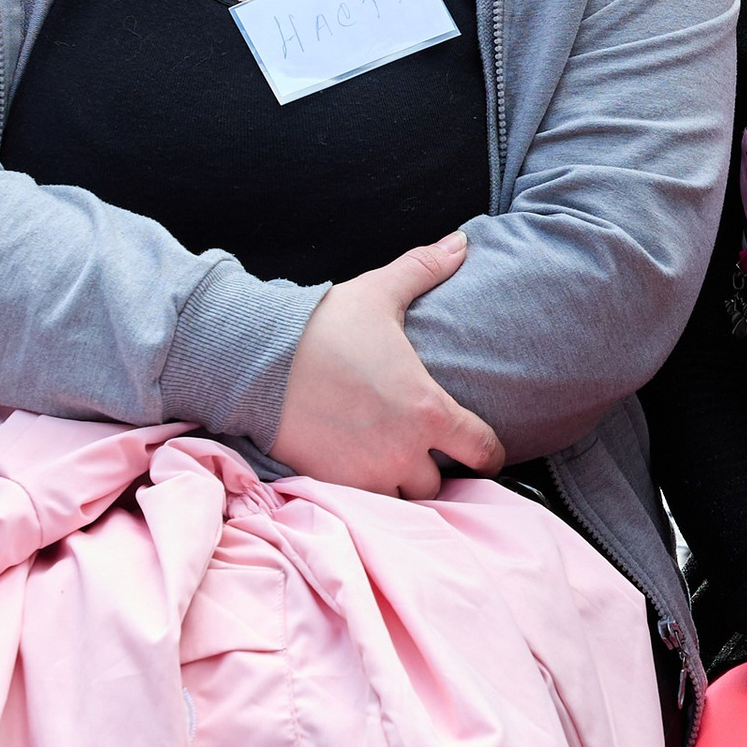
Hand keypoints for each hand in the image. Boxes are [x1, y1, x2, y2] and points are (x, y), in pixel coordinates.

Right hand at [270, 234, 505, 497]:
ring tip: (393, 463)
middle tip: (427, 451)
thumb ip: (424, 270)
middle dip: (437, 469)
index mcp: (428, 410)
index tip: (483, 449)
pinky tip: (360, 469)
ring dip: (402, 485)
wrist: (256, 360)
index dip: (490, 453)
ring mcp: (366, 476)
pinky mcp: (332, 485)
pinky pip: (364, 505)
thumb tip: (462, 242)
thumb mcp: (379, 294)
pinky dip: (367, 492)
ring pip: (403, 500)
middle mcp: (404, 452)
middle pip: (441, 485)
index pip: (483, 451)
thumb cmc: (323, 327)